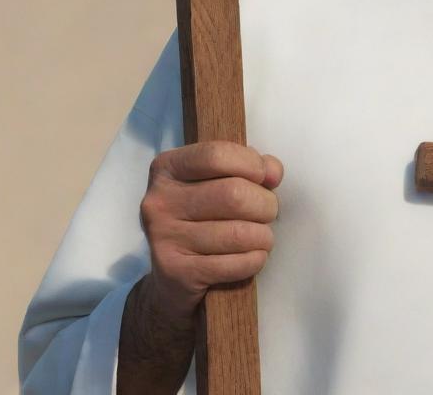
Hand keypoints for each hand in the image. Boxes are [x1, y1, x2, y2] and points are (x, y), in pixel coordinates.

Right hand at [139, 141, 282, 322]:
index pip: (216, 155)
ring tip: (262, 238)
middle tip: (268, 213)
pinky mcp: (176, 273)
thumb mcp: (217, 180)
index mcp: (168, 168)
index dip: (251, 164)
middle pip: (232, 194)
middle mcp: (159, 201)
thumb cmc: (201, 217)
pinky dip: (255, 260)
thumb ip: (248, 166)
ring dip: (263, 237)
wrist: (169, 276)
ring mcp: (164, 238)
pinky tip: (254, 257)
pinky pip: (234, 264)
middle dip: (265, 204)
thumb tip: (273, 172)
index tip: (266, 178)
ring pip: (237, 233)